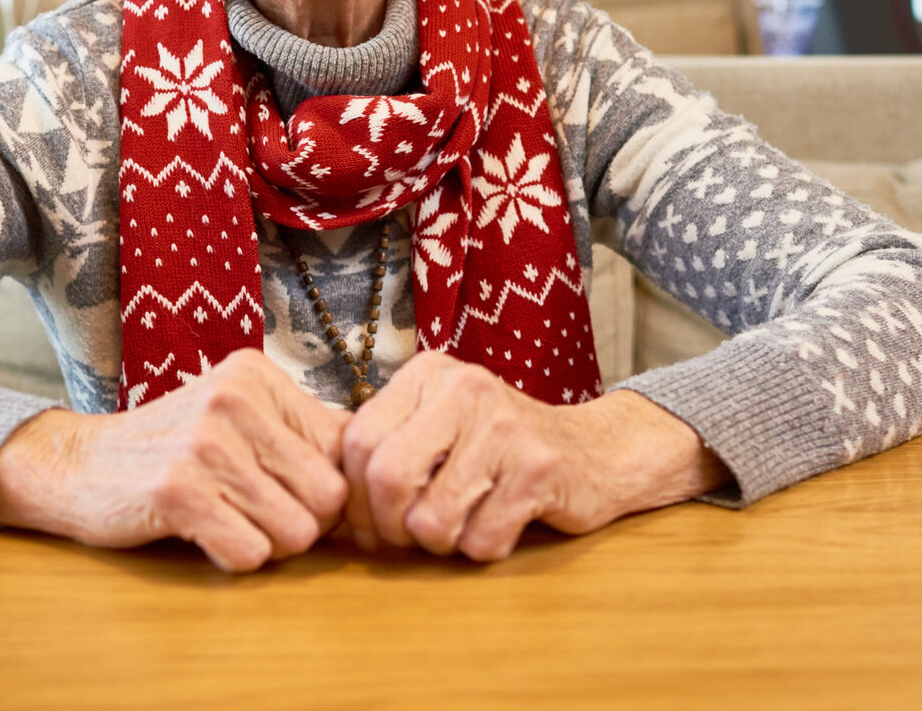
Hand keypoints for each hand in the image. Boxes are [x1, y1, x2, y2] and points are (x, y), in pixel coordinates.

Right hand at [0, 349, 348, 571]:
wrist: (79, 464)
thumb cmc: (173, 449)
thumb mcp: (237, 416)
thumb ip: (301, 434)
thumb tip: (380, 468)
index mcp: (258, 376)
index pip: (345, 449)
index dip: (335, 490)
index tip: (305, 501)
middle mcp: (235, 400)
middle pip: (329, 498)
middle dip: (304, 523)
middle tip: (259, 515)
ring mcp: (205, 443)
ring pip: (296, 533)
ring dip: (267, 543)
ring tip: (228, 520)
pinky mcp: (177, 490)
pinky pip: (250, 554)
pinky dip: (232, 557)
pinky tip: (203, 533)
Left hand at [340, 350, 728, 560]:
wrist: (595, 450)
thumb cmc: (500, 449)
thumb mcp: (438, 427)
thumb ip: (386, 451)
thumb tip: (326, 508)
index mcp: (428, 374)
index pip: (356, 442)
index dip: (355, 499)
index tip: (370, 527)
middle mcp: (463, 388)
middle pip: (386, 479)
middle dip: (391, 528)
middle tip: (412, 539)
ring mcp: (504, 425)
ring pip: (431, 518)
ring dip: (442, 544)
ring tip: (464, 525)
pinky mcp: (539, 467)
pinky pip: (481, 538)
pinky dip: (485, 548)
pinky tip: (503, 524)